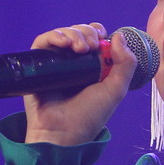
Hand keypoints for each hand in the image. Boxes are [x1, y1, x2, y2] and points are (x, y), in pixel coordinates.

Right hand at [23, 22, 137, 145]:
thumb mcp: (116, 90)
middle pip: (79, 33)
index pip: (94, 38)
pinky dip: (53, 36)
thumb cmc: (89, 116)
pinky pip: (42, 42)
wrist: (63, 132)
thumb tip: (119, 36)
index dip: (97, 32)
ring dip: (73, 33)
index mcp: (91, 67)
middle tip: (91, 46)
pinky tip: (63, 43)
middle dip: (86, 33)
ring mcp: (55, 63)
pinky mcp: (37, 66)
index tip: (101, 38)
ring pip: (62, 34)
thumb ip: (126, 64)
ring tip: (79, 48)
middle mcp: (72, 63)